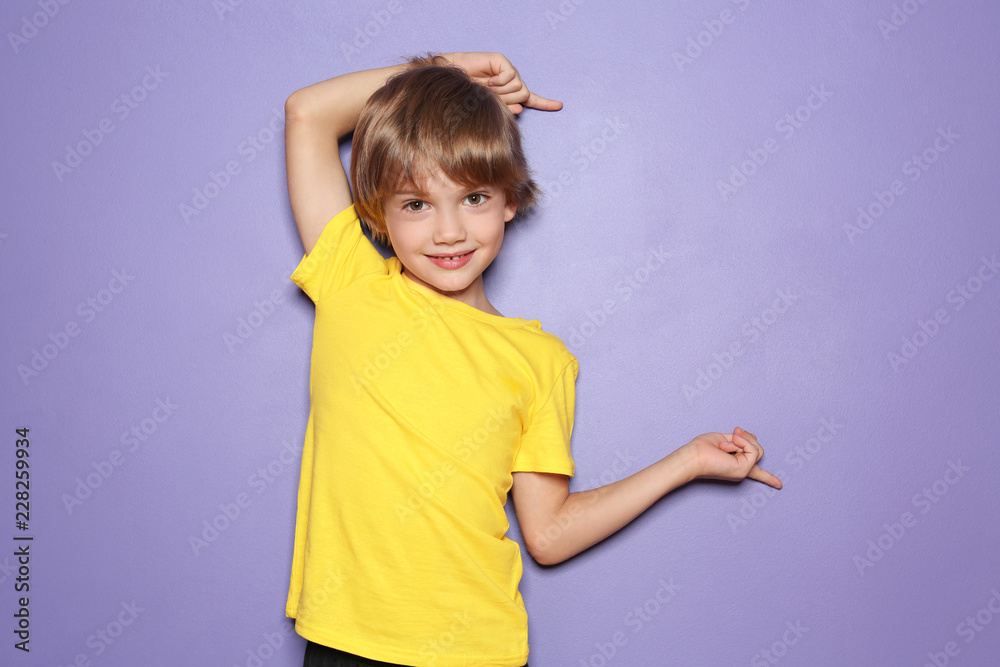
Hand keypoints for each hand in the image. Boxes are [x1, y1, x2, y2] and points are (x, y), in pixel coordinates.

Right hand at [440, 51, 562, 113]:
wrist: (453, 82)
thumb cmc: (468, 97)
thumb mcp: (489, 108)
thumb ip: (505, 109)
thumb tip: (521, 108)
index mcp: (510, 94)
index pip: (530, 99)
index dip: (545, 103)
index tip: (560, 105)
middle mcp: (511, 82)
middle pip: (524, 94)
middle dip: (509, 100)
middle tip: (492, 97)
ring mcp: (507, 71)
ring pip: (519, 87)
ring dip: (503, 92)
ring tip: (487, 89)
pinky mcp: (501, 61)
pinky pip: (510, 76)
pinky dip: (499, 82)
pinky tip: (488, 81)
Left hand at [685, 427, 782, 488]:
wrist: (693, 457)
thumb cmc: (702, 449)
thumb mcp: (725, 439)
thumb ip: (741, 439)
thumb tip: (754, 436)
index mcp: (736, 464)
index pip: (756, 472)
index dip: (768, 478)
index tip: (780, 485)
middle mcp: (741, 469)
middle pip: (757, 448)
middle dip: (744, 438)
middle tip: (726, 441)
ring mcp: (743, 471)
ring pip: (757, 448)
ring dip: (739, 440)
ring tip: (724, 446)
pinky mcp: (744, 469)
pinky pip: (752, 449)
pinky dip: (741, 443)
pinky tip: (727, 447)